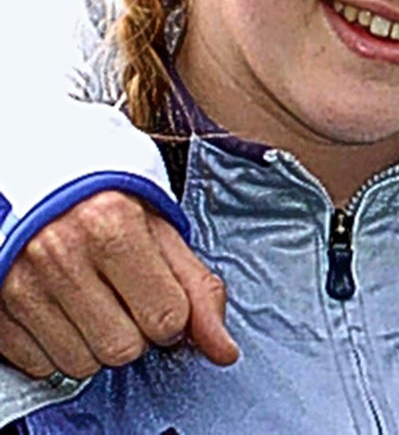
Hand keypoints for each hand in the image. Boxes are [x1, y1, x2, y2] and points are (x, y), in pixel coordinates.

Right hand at [0, 191, 236, 380]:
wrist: (30, 186)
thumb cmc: (103, 206)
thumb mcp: (159, 229)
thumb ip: (197, 288)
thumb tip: (224, 351)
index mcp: (112, 224)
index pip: (167, 316)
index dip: (173, 316)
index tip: (161, 296)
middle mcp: (61, 254)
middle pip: (124, 348)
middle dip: (135, 331)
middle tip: (125, 298)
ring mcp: (21, 284)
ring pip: (81, 365)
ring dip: (96, 344)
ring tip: (92, 302)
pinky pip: (40, 366)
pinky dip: (57, 349)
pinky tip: (61, 312)